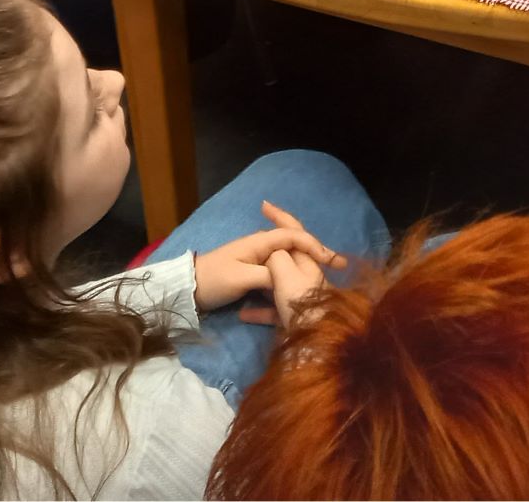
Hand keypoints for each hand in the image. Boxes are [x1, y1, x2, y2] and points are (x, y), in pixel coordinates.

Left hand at [192, 200, 346, 313]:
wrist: (188, 291)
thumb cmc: (214, 279)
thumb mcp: (243, 278)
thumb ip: (269, 276)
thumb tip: (291, 279)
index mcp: (260, 243)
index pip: (294, 237)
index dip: (315, 246)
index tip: (333, 261)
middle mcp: (262, 247)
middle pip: (296, 246)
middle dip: (318, 253)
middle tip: (340, 265)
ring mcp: (257, 260)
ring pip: (289, 261)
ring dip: (307, 267)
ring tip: (328, 277)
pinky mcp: (253, 274)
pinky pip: (278, 274)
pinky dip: (292, 278)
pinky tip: (302, 289)